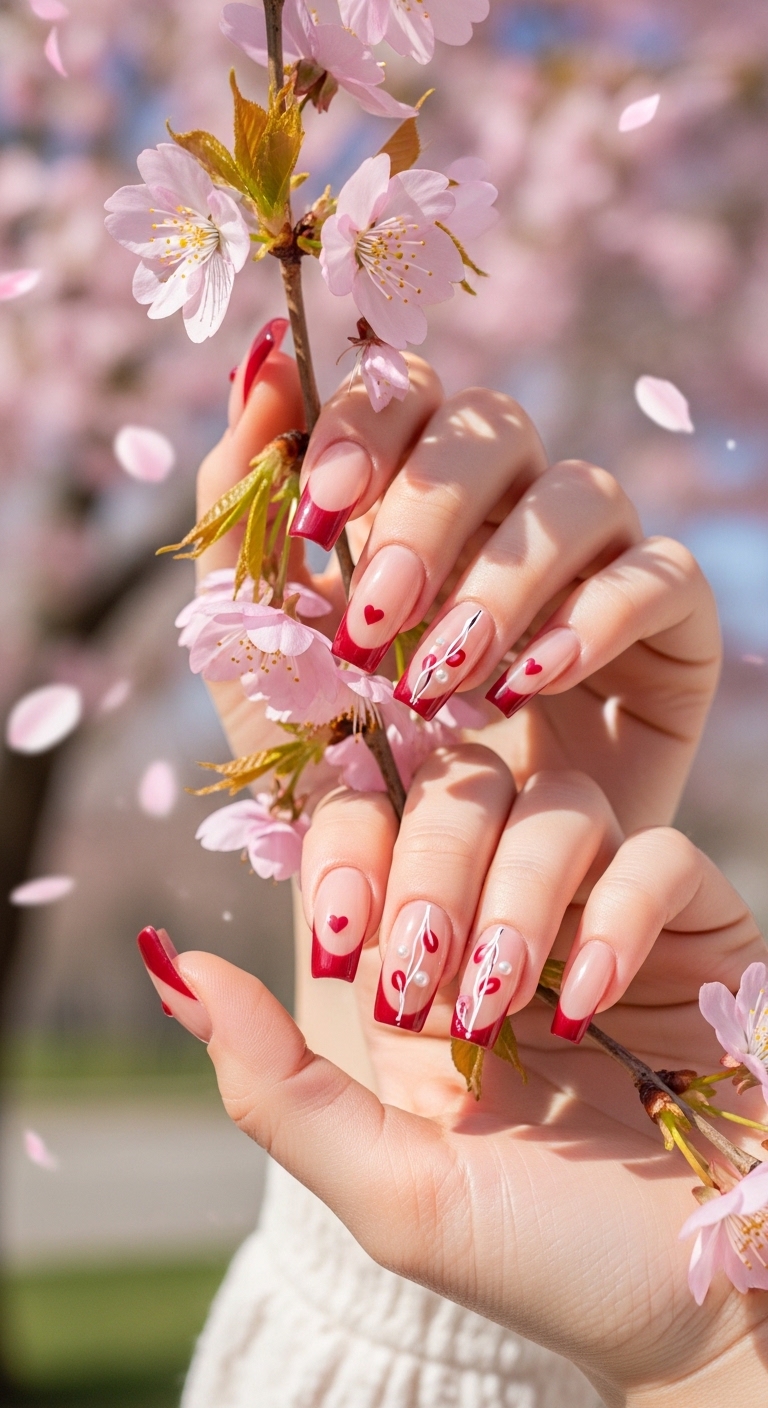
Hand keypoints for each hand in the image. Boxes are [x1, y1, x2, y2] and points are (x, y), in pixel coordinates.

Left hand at [140, 779, 767, 1407]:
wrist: (694, 1310)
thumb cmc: (538, 1257)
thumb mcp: (386, 1184)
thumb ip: (275, 1082)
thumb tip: (169, 964)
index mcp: (422, 965)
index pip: (367, 821)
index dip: (347, 843)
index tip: (345, 935)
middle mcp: (508, 918)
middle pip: (457, 791)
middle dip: (426, 872)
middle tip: (423, 983)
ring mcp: (602, 916)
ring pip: (555, 805)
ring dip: (515, 893)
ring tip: (508, 1003)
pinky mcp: (691, 929)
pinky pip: (659, 854)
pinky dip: (619, 911)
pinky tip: (597, 999)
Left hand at [197, 327, 719, 835]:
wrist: (424, 883)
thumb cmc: (338, 760)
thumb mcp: (261, 640)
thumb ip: (243, 504)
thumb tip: (265, 359)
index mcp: (412, 494)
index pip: (408, 390)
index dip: (368, 423)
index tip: (321, 507)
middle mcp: (510, 508)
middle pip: (495, 425)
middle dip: (428, 513)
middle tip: (375, 622)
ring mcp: (596, 558)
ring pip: (582, 492)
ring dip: (503, 579)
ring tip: (444, 678)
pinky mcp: (670, 625)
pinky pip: (660, 574)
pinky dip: (597, 617)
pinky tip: (534, 681)